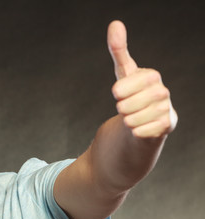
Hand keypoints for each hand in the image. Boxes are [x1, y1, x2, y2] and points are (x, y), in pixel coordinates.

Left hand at [107, 20, 176, 137]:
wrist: (146, 117)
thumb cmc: (133, 92)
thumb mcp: (124, 71)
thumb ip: (118, 49)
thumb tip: (115, 23)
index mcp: (151, 76)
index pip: (119, 89)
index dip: (117, 94)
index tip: (121, 92)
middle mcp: (162, 91)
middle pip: (124, 106)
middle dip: (121, 108)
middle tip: (128, 106)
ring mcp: (166, 109)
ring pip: (131, 121)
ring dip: (127, 120)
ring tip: (135, 115)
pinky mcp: (167, 126)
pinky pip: (139, 132)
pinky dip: (135, 131)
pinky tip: (142, 126)